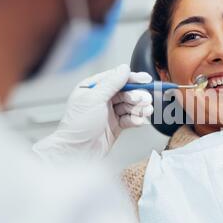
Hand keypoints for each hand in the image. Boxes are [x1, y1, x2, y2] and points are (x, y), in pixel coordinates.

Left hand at [33, 64, 152, 162]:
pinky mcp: (115, 126)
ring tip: (146, 110)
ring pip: (129, 105)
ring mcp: (109, 113)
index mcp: (92, 89)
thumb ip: (111, 83)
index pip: (115, 78)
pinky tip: (138, 120)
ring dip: (139, 108)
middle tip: (144, 99)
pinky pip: (129, 119)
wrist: (77, 152)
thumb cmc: (77, 127)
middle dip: (136, 95)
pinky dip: (136, 119)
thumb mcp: (94, 99)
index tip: (145, 79)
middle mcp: (101, 99)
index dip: (131, 78)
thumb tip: (123, 70)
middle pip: (125, 92)